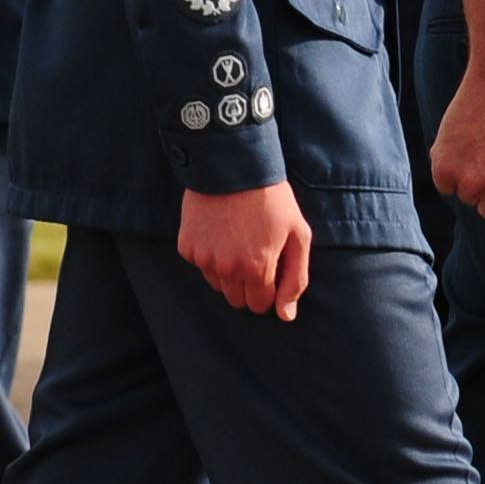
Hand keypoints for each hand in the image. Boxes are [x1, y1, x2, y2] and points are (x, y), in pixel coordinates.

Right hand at [179, 182, 314, 317]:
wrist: (233, 167)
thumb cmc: (273, 201)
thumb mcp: (298, 236)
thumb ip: (295, 279)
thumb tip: (286, 316)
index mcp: (256, 268)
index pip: (260, 305)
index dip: (269, 289)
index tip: (271, 268)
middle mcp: (226, 269)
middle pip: (237, 300)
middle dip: (249, 285)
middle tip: (255, 253)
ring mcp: (203, 259)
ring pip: (218, 285)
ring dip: (228, 272)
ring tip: (238, 239)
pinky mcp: (186, 247)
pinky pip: (201, 265)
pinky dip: (210, 254)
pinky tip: (220, 231)